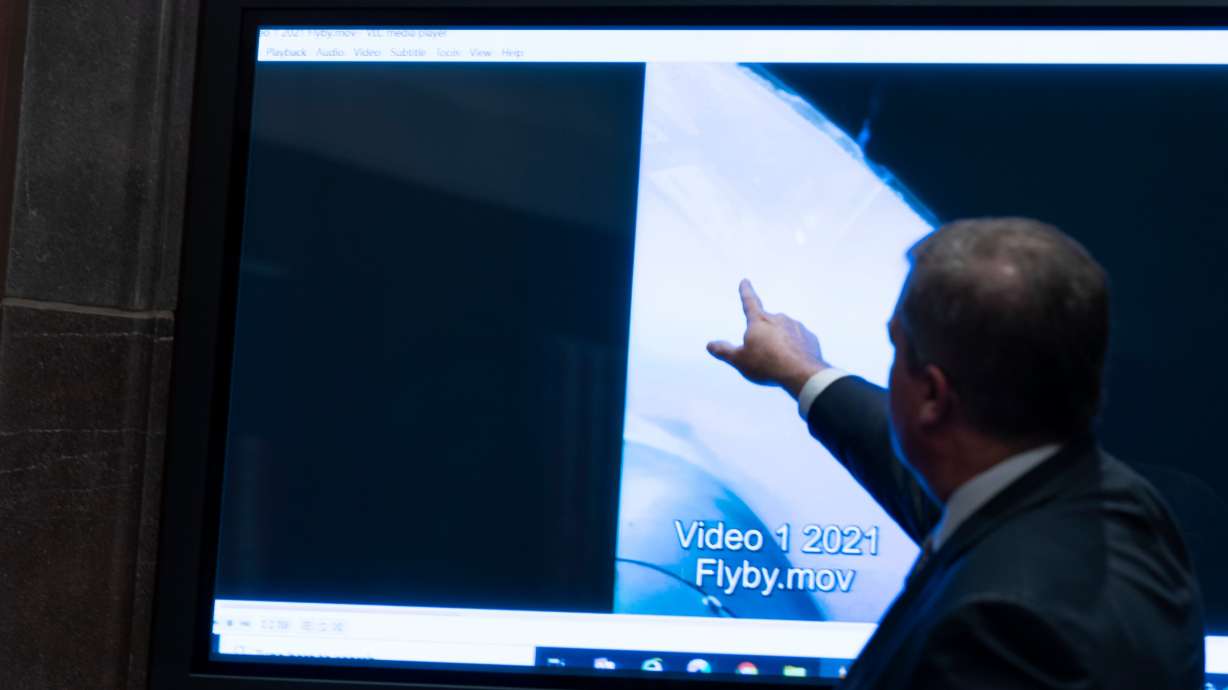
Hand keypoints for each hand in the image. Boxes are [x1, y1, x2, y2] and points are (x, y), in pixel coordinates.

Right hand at [706, 279, 828, 396]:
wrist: (801, 373)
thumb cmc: (767, 364)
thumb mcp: (739, 360)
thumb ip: (724, 351)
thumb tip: (710, 345)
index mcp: (759, 321)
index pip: (749, 302)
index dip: (746, 292)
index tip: (745, 281)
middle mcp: (779, 318)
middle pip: (767, 323)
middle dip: (764, 334)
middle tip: (763, 355)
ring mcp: (797, 327)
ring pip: (784, 332)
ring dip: (780, 342)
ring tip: (778, 362)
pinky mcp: (810, 338)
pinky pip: (799, 341)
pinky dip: (794, 349)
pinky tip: (792, 362)